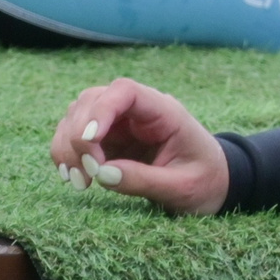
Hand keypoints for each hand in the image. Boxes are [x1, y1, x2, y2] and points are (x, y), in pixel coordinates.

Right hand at [49, 77, 229, 213]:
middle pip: (92, 100)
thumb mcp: (181, 187)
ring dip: (68, 146)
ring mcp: (120, 123)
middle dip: (79, 136)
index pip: (126, 91)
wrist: (212, 184)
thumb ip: (144, 180)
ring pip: (77, 115)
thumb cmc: (204, 181)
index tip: (90, 141)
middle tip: (87, 175)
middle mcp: (138, 111)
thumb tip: (102, 173)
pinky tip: (73, 177)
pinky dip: (67, 153)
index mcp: (165, 112)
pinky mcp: (108, 139)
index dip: (101, 110)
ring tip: (79, 182)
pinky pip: (75, 135)